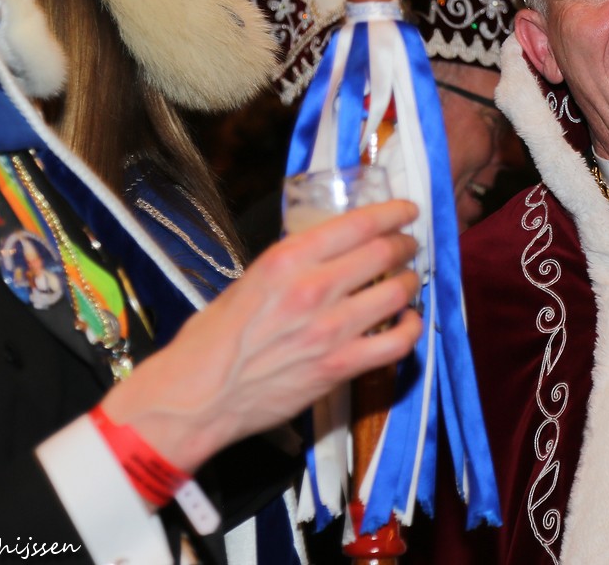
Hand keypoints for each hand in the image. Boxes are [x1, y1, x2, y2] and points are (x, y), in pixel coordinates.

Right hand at [100, 199, 421, 472]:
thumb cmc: (212, 339)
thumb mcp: (248, 281)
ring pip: (397, 293)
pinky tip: (409, 323)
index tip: (406, 211)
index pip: (358, 224)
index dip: (392, 213)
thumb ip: (290, 265)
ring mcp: (331, 329)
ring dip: (411, 282)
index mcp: (287, 259)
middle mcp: (313, 287)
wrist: (196, 396)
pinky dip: (411, 329)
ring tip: (409, 281)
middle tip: (409, 246)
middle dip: (405, 245)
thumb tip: (323, 254)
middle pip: (384, 253)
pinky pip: (396, 343)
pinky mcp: (340, 366)